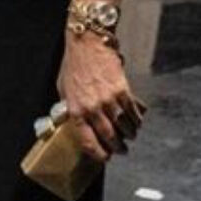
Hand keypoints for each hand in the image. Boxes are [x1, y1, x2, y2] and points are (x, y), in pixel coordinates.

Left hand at [55, 30, 141, 165]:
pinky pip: (132, 111)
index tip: (105, 158)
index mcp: (76, 111)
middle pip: (109, 136)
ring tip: (130, 136)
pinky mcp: (122, 89)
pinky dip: (136, 119)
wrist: (87, 43)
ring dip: (129, 134)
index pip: (87, 141)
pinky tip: (137, 122)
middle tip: (122, 151)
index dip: (98, 153)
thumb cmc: (74, 66)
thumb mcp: (64, 91)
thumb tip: (78, 123)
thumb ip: (72, 108)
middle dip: (117, 147)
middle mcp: (92, 108)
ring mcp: (108, 99)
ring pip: (123, 125)